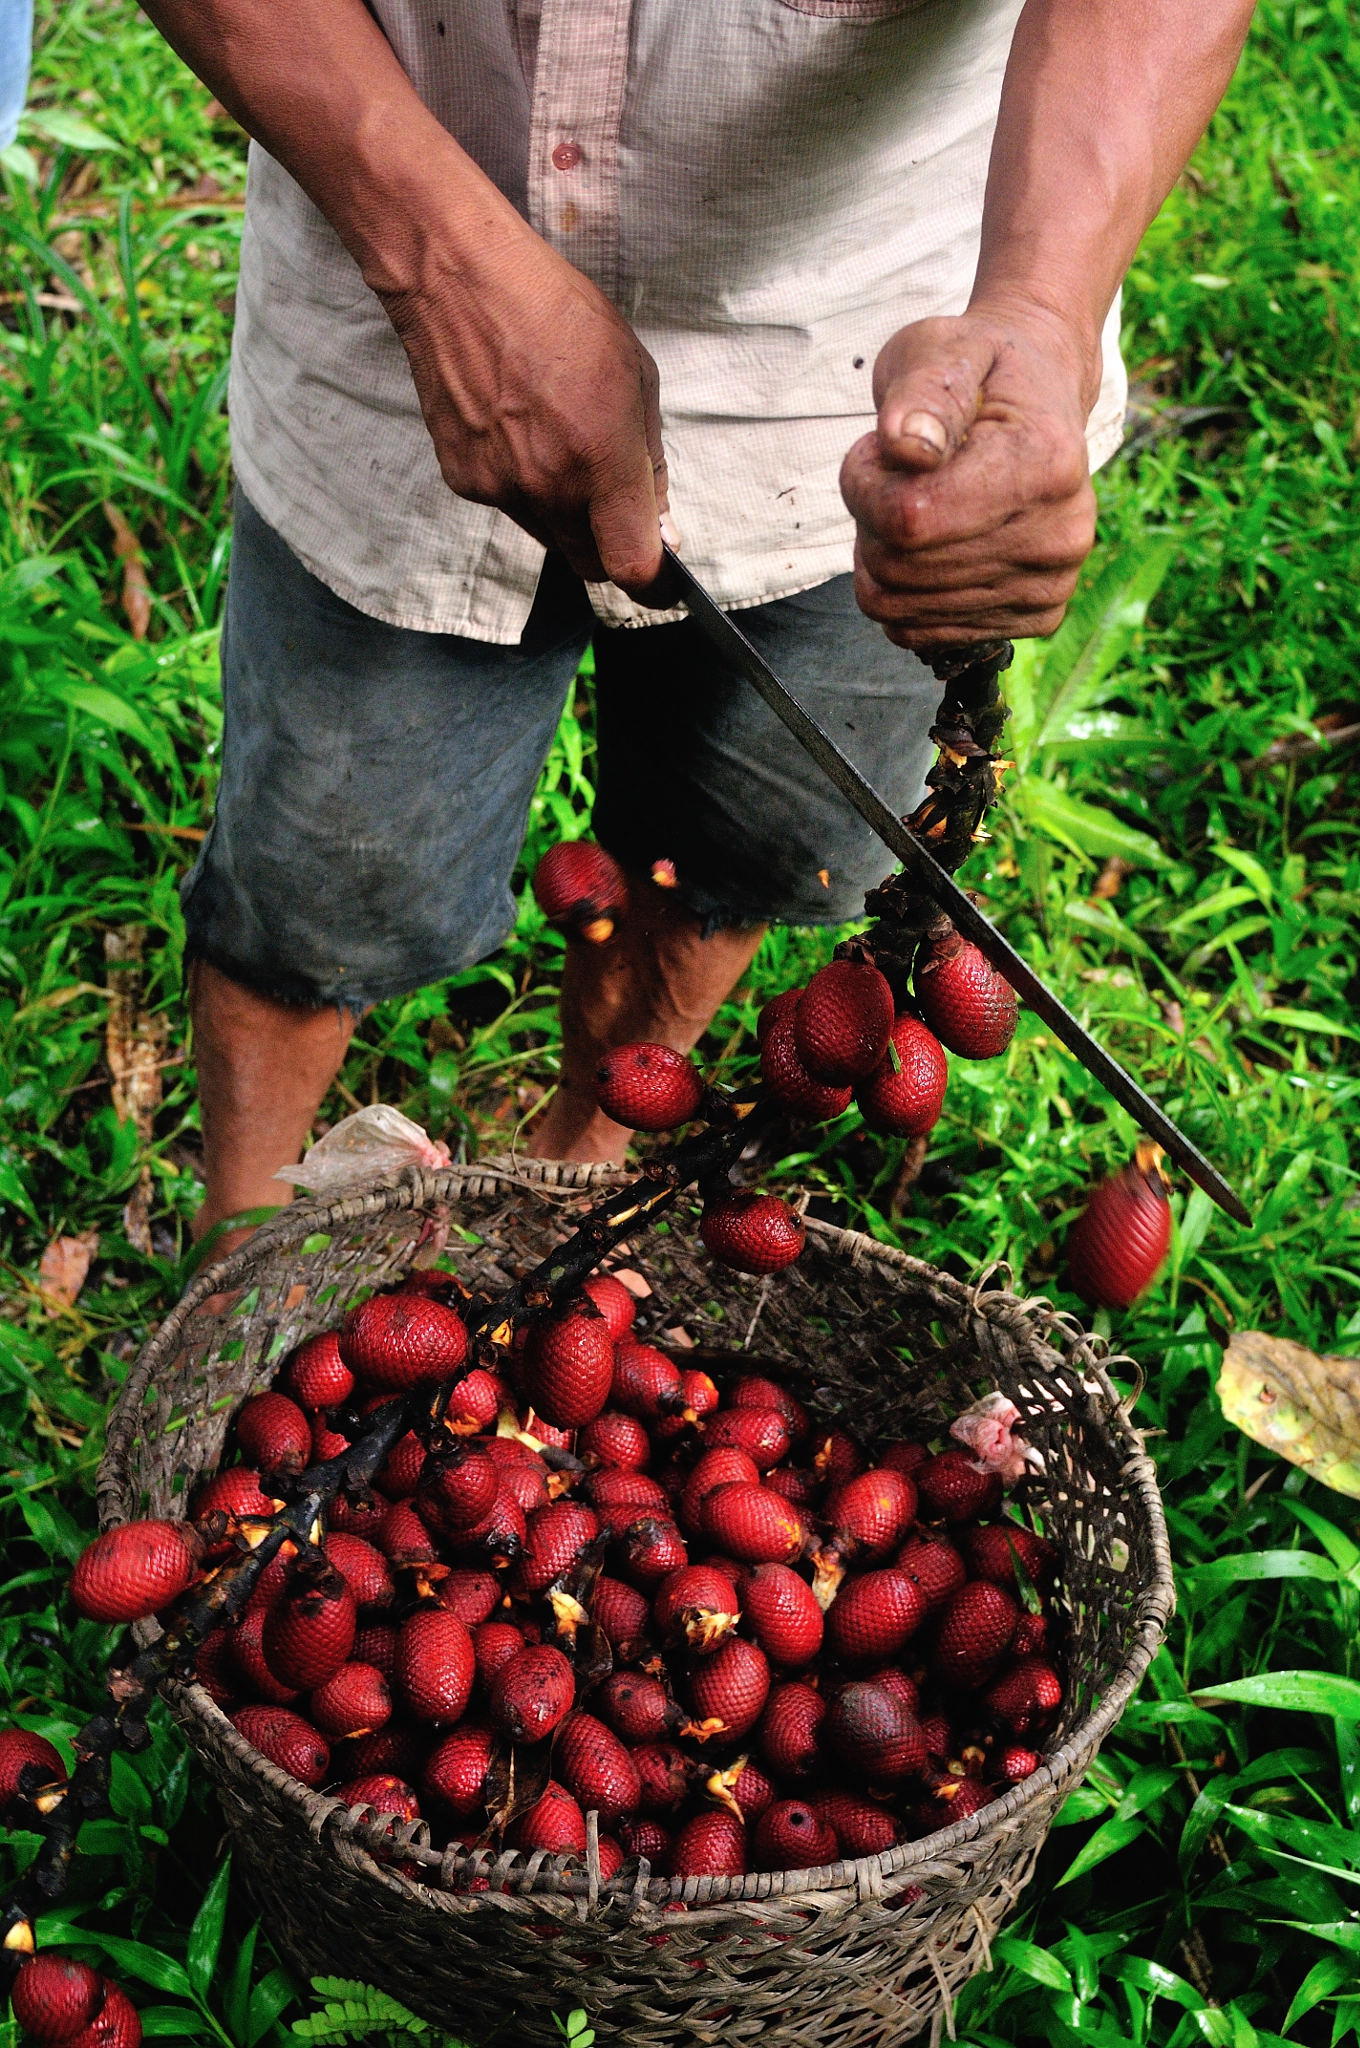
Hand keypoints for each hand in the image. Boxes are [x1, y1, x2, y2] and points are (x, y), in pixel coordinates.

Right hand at [379, 221, 670, 602]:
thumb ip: (647, 459)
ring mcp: (501, 488)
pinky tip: (519, 430)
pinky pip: (509, 505)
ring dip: (567, 513)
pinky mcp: (464, 481)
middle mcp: (548, 486)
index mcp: (601, 459)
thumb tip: (657, 517)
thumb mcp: (634, 373)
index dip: (654, 583)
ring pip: (549, 535)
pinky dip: (523, 485)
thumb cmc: (555, 311)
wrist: (460, 280)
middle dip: (610, 545)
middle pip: (590, 563)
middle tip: (616, 506)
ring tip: (560, 443)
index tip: (664, 581)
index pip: (631, 565)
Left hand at [839, 301, 1098, 651]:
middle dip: (872, 519)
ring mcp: (1051, 583)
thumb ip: (922, 393)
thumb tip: (906, 446)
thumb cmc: (983, 369)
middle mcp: (1061, 535)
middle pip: (900, 570)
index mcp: (1046, 463)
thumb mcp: (944, 350)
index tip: (878, 448)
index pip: (911, 519)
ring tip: (914, 503)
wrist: (1042, 392)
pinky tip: (930, 545)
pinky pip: (921, 632)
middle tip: (898, 473)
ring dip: (881, 556)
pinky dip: (902, 592)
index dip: (865, 487)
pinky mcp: (1035, 616)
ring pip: (899, 608)